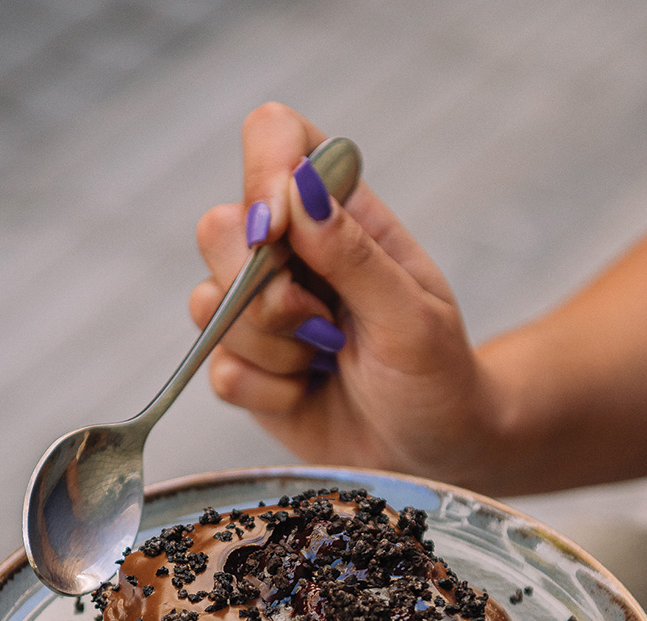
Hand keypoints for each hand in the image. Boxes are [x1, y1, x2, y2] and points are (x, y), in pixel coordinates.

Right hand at [189, 102, 503, 488]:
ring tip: (326, 360)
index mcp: (339, 213)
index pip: (275, 139)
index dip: (262, 174)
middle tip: (324, 325)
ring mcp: (260, 311)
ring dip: (272, 348)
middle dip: (264, 291)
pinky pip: (219, 369)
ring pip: (208, 306)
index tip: (276, 232)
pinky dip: (266, 392)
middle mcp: (290, 253)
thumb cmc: (437, 378)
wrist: (433, 454)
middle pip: (218, 229)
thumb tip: (299, 190)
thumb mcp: (412, 317)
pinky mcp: (246, 367)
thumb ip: (354, 255)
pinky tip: (306, 394)